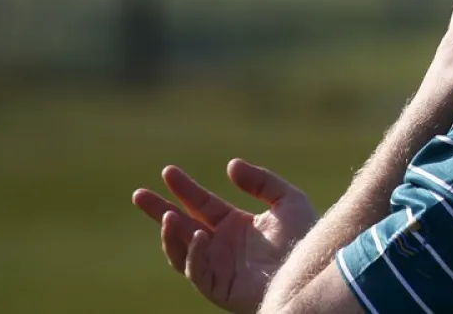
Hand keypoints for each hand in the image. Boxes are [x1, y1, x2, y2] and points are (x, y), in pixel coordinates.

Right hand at [132, 159, 316, 313]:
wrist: (313, 270)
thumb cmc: (306, 237)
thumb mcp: (287, 199)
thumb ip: (261, 181)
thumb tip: (230, 166)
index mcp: (235, 225)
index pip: (201, 204)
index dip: (184, 188)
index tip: (168, 172)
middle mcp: (221, 245)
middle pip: (182, 226)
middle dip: (160, 211)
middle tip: (139, 195)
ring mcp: (218, 267)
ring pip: (182, 251)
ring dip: (171, 235)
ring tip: (168, 215)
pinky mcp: (219, 287)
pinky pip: (197, 271)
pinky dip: (194, 254)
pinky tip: (200, 236)